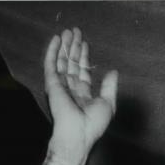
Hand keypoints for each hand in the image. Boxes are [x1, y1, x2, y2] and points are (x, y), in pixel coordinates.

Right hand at [39, 28, 117, 164]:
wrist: (78, 134)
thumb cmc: (94, 124)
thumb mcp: (108, 104)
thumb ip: (110, 87)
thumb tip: (113, 72)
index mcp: (84, 94)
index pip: (83, 71)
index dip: (84, 57)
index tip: (85, 43)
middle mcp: (71, 89)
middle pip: (72, 64)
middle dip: (74, 48)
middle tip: (75, 31)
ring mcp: (61, 86)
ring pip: (62, 61)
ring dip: (65, 46)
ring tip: (68, 31)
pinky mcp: (52, 85)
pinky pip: (51, 64)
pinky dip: (53, 52)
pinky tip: (57, 40)